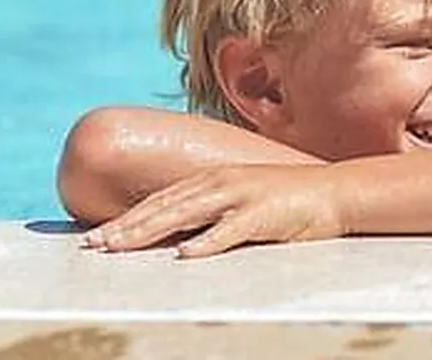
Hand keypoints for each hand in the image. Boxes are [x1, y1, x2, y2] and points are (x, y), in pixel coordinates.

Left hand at [81, 164, 346, 258]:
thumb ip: (212, 211)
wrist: (337, 191)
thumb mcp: (243, 199)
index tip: (97, 236)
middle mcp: (224, 181)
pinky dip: (207, 242)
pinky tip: (185, 254)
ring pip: (187, 214)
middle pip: (165, 206)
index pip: (162, 199)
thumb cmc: (290, 200)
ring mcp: (243, 195)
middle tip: (94, 246)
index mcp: (216, 178)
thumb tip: (177, 235)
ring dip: (151, 231)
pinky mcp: (264, 213)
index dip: (128, 217)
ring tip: (121, 247)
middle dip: (127, 227)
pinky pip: (230, 230)